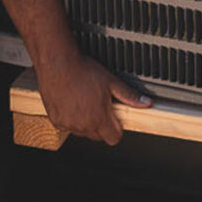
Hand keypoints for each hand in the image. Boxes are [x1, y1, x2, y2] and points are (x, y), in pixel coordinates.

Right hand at [34, 51, 151, 144]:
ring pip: (83, 132)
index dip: (116, 129)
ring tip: (85, 102)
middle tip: (99, 106)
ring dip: (86, 122)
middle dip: (101, 125)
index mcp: (99, 118)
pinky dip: (71, 119)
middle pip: (98, 136)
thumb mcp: (111, 82)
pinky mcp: (56, 120)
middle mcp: (83, 125)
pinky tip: (72, 104)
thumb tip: (145, 102)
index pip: (113, 138)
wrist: (58, 63)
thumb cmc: (82, 71)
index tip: (115, 119)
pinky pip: (67, 126)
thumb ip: (129, 96)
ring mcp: (68, 124)